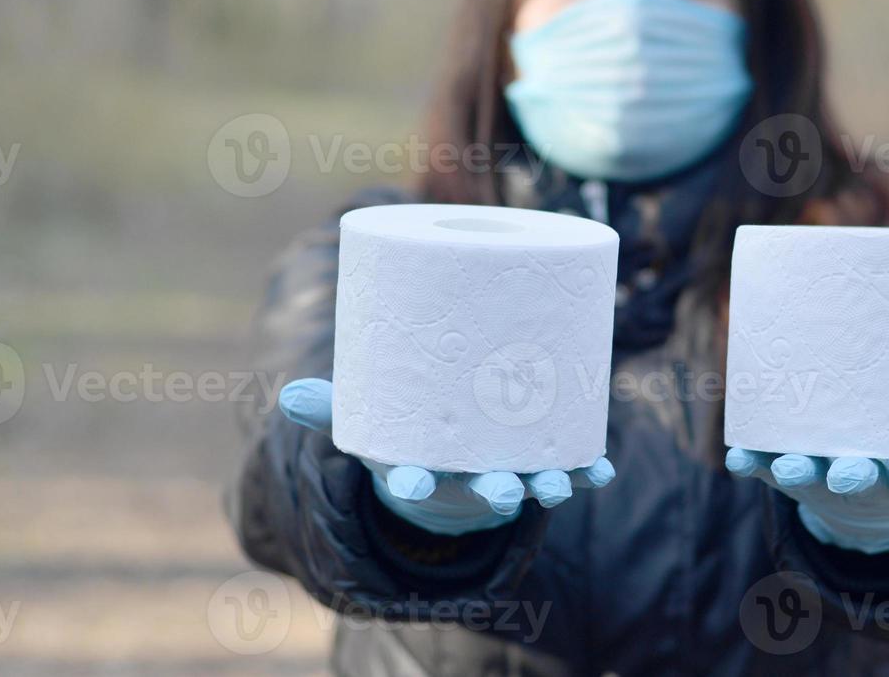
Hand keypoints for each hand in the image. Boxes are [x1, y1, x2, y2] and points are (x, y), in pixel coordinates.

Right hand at [279, 377, 614, 535]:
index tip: (410, 484)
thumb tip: (287, 396)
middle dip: (495, 491)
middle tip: (505, 490)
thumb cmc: (403, 431)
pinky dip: (586, 470)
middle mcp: (465, 475)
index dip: (410, 484)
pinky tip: (601, 469)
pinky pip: (567, 467)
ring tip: (556, 486)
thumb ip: (329, 408)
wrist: (447, 457)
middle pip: (480, 487)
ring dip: (544, 487)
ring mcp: (505, 470)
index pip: (411, 481)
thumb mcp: (365, 420)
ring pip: (528, 482)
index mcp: (420, 466)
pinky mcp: (540, 460)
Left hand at [726, 428, 888, 553]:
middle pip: (858, 478)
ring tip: (784, 467)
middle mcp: (863, 479)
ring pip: (806, 473)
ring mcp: (821, 473)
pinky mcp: (785, 466)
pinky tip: (735, 457)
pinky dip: (749, 463)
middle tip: (852, 472)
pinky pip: (762, 465)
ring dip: (794, 472)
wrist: (869, 494)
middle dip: (853, 476)